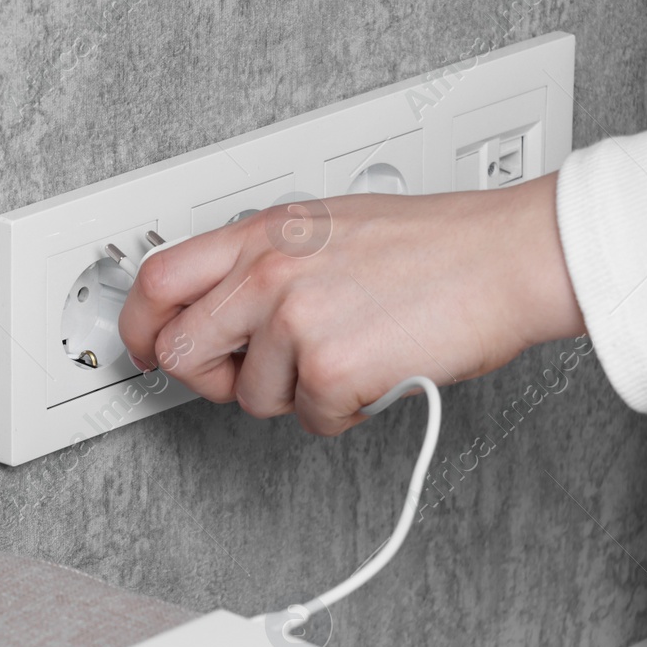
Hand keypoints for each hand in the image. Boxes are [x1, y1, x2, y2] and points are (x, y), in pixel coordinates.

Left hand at [117, 172, 584, 434]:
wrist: (508, 259)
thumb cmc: (435, 245)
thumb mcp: (328, 226)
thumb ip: (264, 262)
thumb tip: (219, 309)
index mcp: (262, 232)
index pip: (157, 279)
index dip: (139, 325)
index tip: (144, 348)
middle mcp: (267, 271)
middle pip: (181, 352)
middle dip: (213, 378)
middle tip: (255, 374)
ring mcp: (294, 320)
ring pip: (252, 398)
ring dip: (298, 394)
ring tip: (351, 351)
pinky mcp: (329, 369)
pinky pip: (309, 420)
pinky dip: (345, 410)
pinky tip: (377, 369)